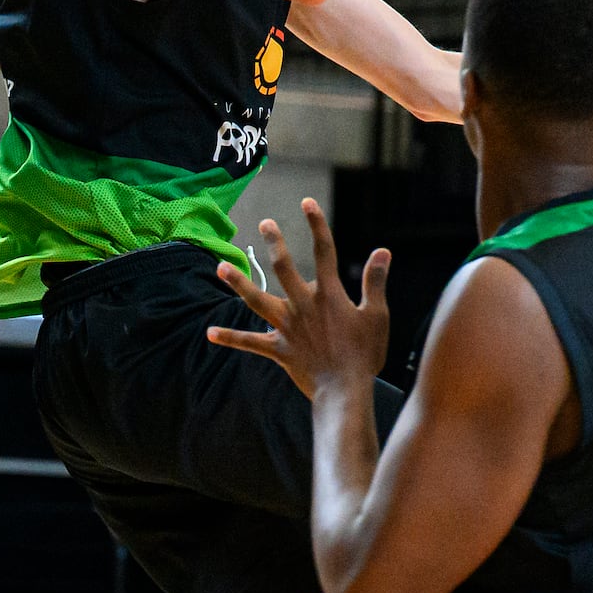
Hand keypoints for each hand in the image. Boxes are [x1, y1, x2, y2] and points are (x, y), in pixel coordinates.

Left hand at [205, 198, 390, 400]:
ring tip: (220, 266)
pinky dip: (230, 338)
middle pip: (285, 268)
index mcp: (329, 294)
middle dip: (276, 243)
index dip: (317, 224)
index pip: (324, 251)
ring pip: (257, 300)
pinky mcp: (278, 349)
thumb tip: (382, 252)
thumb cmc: (364, 354)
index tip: (307, 202)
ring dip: (238, 282)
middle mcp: (303, 305)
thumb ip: (375, 282)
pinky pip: (250, 342)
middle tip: (265, 223)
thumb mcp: (377, 316)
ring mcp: (288, 327)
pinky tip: (209, 333)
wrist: (345, 390)